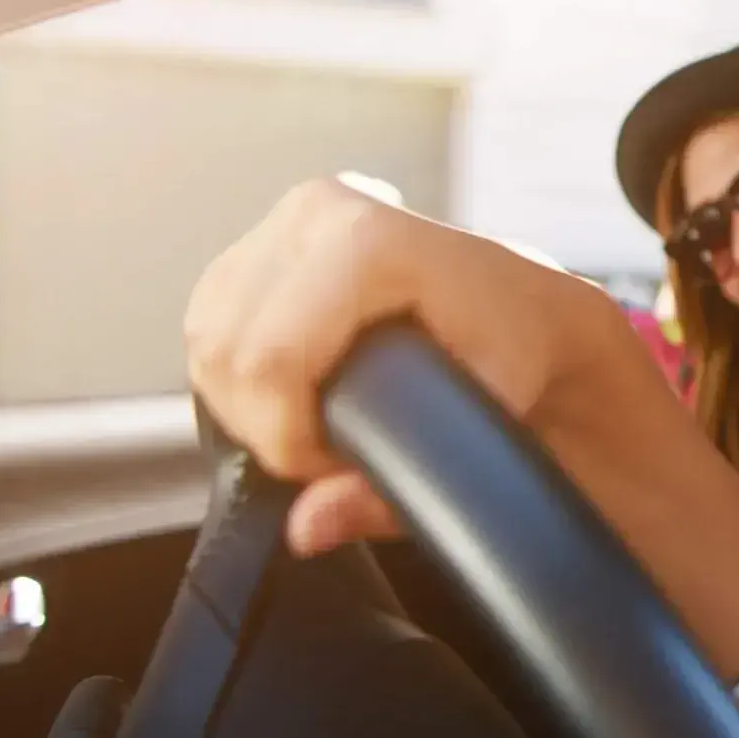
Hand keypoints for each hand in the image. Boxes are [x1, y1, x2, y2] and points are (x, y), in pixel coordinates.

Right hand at [183, 178, 619, 554]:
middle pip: (226, 352)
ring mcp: (284, 220)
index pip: (270, 359)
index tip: (338, 465)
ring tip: (324, 424)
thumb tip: (308, 526)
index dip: (289, 436)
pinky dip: (237, 378)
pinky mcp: (260, 242)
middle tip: (336, 453)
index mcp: (368, 238)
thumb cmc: (521, 353)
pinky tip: (297, 394)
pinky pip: (207, 326)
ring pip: (204, 340)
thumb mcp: (482, 420)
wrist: (534, 308)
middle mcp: (318, 211)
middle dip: (266, 426)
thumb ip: (393, 487)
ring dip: (246, 405)